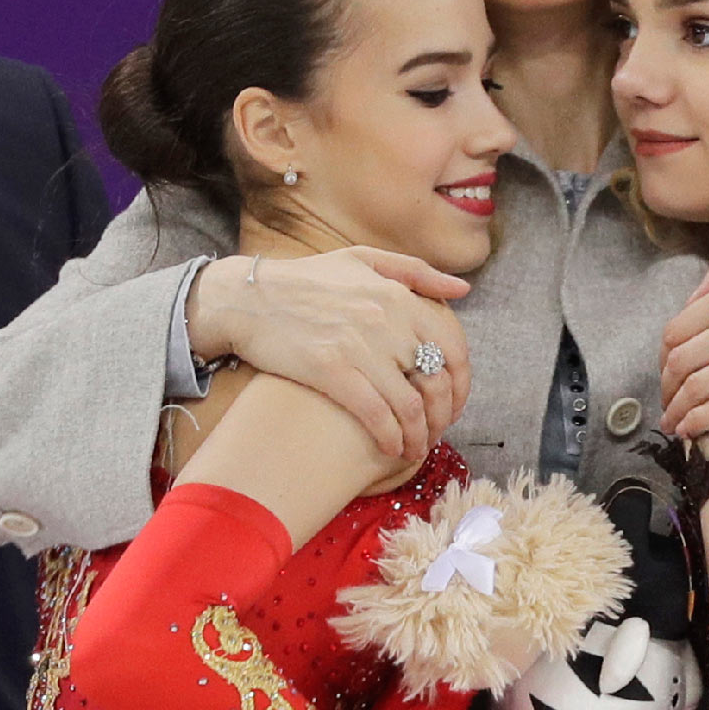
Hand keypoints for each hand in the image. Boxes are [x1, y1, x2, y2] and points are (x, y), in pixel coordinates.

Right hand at [187, 248, 471, 461]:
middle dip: (443, 417)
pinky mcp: (331, 370)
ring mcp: (359, 346)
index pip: (453, 347)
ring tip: (414, 449)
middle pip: (437, 382)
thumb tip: (462, 290)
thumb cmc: (305, 280)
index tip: (453, 405)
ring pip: (410, 406)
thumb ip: (417, 272)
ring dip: (419, 436)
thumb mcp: (363, 259)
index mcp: (398, 295)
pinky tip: (390, 450)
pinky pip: (377, 415)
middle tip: (436, 434)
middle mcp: (385, 320)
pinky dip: (391, 438)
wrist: (246, 298)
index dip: (462, 385)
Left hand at [660, 244, 708, 438]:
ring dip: (676, 411)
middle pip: (679, 363)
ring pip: (695, 390)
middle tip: (668, 401)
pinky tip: (692, 431)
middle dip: (666, 387)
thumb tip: (696, 295)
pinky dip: (698, 423)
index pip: (678, 330)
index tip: (669, 371)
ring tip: (674, 423)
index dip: (665, 356)